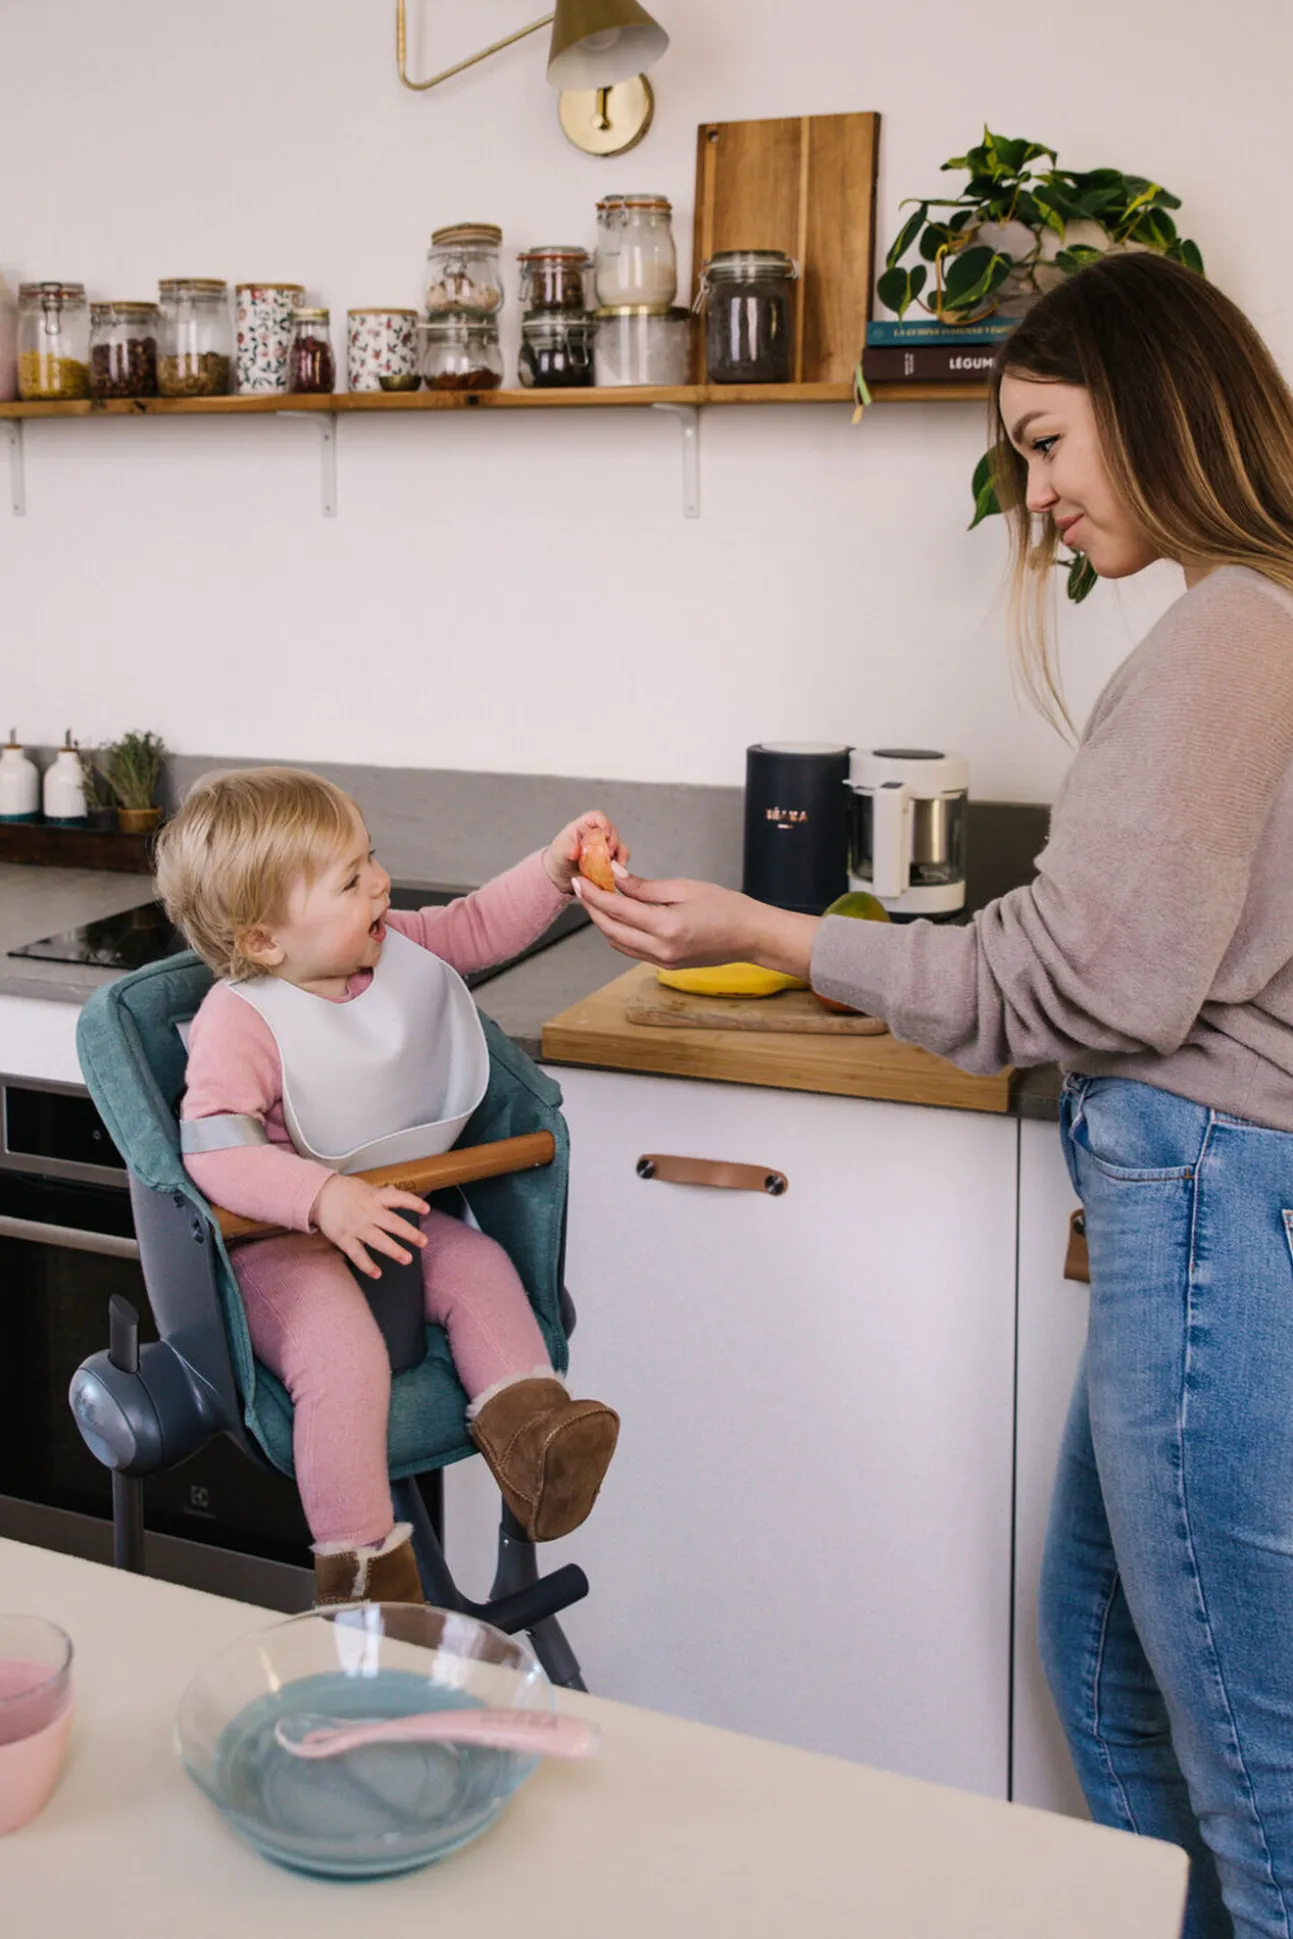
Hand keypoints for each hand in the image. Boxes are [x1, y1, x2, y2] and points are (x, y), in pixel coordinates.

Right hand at [311, 1174, 429, 1279]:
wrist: (318, 1195)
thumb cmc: (344, 1191)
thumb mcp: (366, 1188)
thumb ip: (382, 1194)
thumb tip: (396, 1192)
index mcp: (375, 1197)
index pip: (398, 1198)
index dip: (413, 1203)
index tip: (426, 1209)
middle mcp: (368, 1212)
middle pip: (392, 1223)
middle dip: (410, 1233)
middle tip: (423, 1242)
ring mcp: (356, 1226)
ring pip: (378, 1241)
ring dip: (394, 1251)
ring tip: (407, 1259)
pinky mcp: (344, 1238)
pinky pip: (357, 1254)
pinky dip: (367, 1265)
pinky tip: (377, 1273)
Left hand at [542, 810, 629, 894]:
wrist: (560, 875)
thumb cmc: (558, 858)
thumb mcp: (559, 853)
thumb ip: (567, 850)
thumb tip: (575, 851)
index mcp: (585, 825)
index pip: (598, 817)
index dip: (605, 823)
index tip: (605, 834)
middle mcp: (598, 834)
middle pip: (612, 832)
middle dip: (613, 843)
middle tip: (607, 854)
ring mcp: (606, 847)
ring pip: (620, 846)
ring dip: (619, 855)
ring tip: (612, 866)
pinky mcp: (610, 860)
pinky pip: (621, 861)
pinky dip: (620, 866)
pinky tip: (614, 873)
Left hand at [571, 866, 819, 978]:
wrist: (750, 936)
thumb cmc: (725, 907)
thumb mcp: (684, 888)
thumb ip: (645, 887)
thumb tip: (616, 877)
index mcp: (666, 927)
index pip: (617, 910)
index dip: (594, 895)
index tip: (580, 880)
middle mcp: (660, 949)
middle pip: (610, 929)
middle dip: (593, 909)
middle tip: (584, 888)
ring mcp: (662, 961)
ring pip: (618, 942)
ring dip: (604, 922)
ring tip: (599, 899)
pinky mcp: (665, 965)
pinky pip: (632, 950)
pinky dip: (620, 934)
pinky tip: (619, 917)